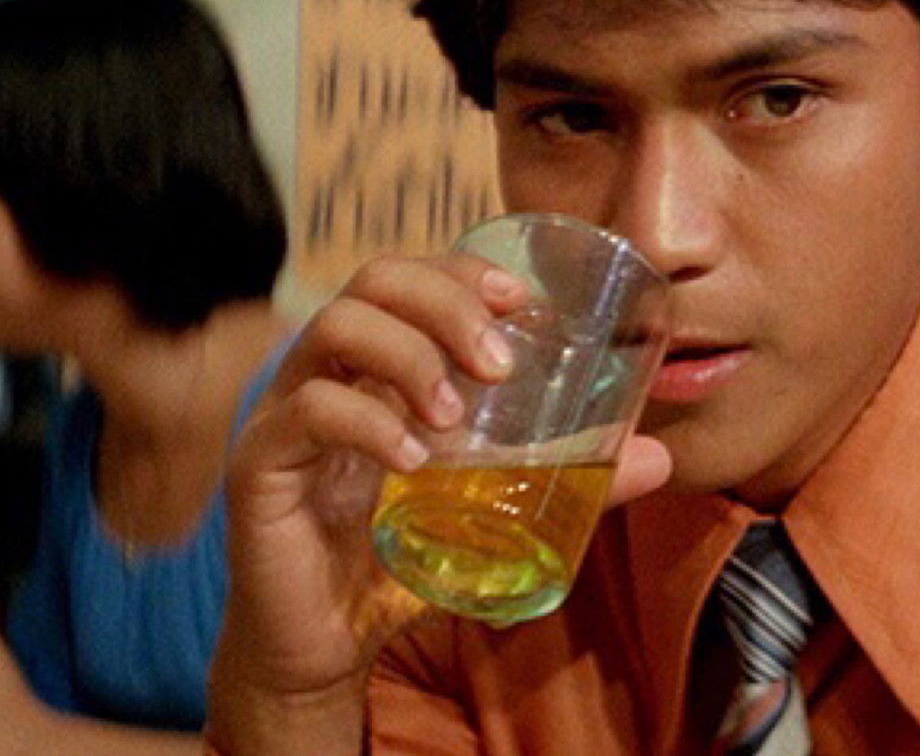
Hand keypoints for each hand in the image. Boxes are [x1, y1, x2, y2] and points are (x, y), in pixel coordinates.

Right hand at [208, 254, 671, 750]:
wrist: (325, 648)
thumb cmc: (399, 562)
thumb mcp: (491, 508)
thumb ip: (564, 477)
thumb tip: (660, 458)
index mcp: (377, 366)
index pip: (412, 278)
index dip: (462, 272)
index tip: (522, 299)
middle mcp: (328, 372)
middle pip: (373, 281)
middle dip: (445, 302)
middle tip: (501, 362)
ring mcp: (286, 412)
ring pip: (333, 329)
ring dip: (408, 355)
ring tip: (457, 412)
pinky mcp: (259, 466)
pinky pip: (306, 413)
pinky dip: (367, 424)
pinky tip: (412, 458)